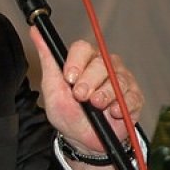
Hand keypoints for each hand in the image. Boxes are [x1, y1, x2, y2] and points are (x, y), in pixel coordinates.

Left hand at [29, 27, 143, 169]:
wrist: (82, 139)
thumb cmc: (67, 112)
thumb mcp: (52, 86)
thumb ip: (47, 58)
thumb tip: (35, 30)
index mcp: (84, 60)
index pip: (83, 48)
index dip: (76, 62)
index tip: (69, 78)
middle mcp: (104, 65)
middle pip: (101, 63)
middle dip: (89, 82)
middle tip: (81, 97)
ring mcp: (121, 80)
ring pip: (118, 79)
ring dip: (105, 95)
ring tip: (96, 106)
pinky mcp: (134, 97)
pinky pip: (132, 96)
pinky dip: (122, 105)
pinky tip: (113, 113)